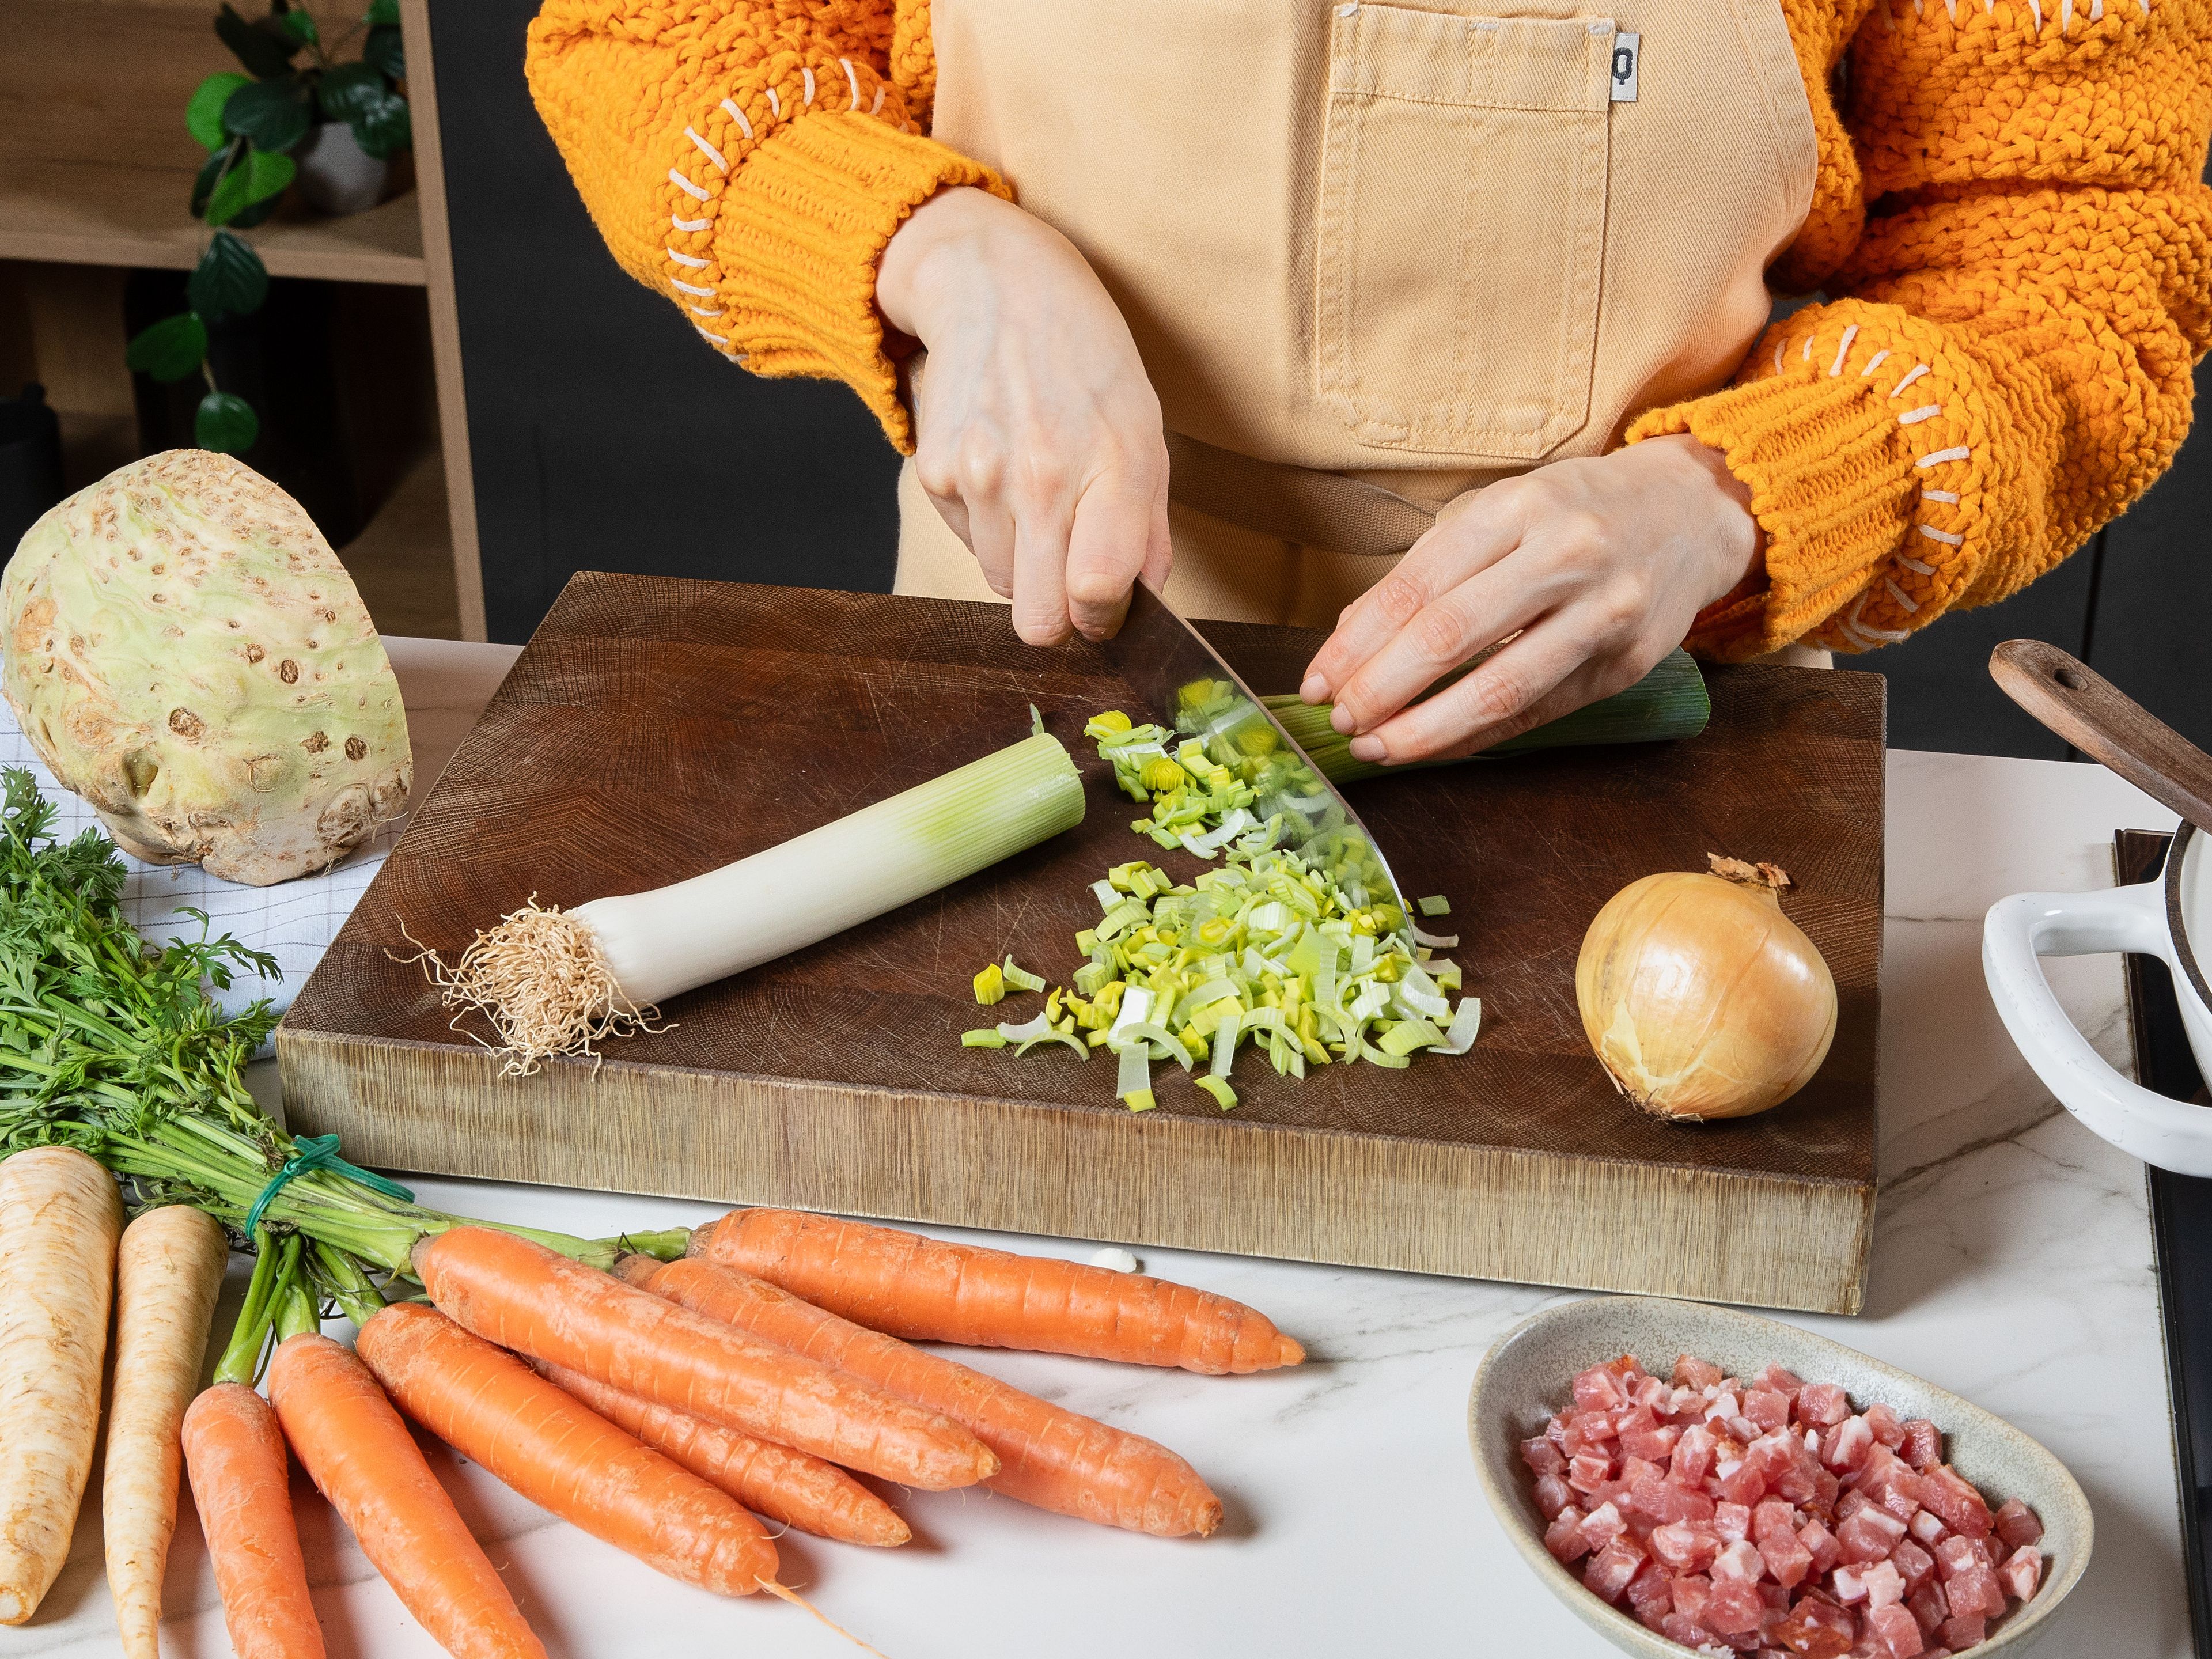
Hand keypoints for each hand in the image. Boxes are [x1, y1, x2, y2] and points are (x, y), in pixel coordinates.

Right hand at [877, 187, 1170, 644]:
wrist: (995, 285)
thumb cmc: (1083, 359)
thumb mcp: (1142, 429)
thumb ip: (1147, 525)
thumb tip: (1140, 599)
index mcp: (1111, 466)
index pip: (1097, 592)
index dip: (1102, 619)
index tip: (1105, 606)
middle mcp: (1041, 477)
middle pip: (1039, 619)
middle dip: (1058, 612)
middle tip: (1069, 574)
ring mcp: (979, 477)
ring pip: (1001, 584)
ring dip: (1022, 562)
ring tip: (1036, 498)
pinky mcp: (934, 473)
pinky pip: (968, 543)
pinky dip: (987, 525)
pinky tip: (1001, 469)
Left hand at [1296, 435, 1760, 762]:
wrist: (1691, 513)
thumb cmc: (1573, 513)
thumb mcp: (1499, 513)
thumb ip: (1428, 571)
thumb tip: (1351, 641)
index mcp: (1516, 508)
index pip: (1417, 585)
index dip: (1358, 642)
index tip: (1317, 680)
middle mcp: (1564, 555)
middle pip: (1451, 636)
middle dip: (1381, 688)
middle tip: (1339, 720)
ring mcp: (1602, 612)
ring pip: (1498, 687)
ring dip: (1425, 728)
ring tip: (1376, 747)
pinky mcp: (1624, 664)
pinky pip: (1534, 713)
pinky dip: (1475, 737)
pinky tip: (1433, 747)